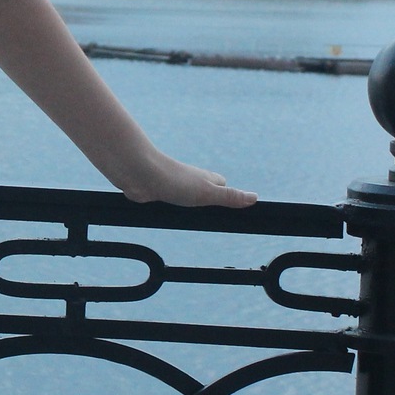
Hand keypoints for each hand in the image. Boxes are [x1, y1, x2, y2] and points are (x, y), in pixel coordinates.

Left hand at [118, 148, 256, 208]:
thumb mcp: (207, 192)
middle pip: (205, 194)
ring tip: (194, 220)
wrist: (139, 174)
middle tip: (215, 219)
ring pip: (186, 200)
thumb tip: (254, 198)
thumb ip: (229, 197)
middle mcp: (191, 181)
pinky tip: (169, 216)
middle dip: (209, 205)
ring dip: (188, 208)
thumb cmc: (174, 180)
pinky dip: (170, 209)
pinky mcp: (158, 193)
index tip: (236, 211)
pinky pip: (168, 204)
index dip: (229, 196)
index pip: (223, 186)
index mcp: (206, 179)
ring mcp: (174, 187)